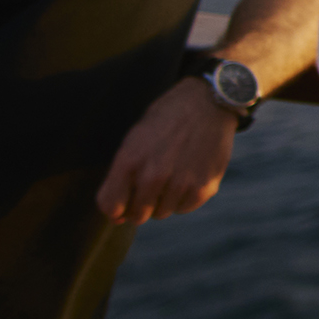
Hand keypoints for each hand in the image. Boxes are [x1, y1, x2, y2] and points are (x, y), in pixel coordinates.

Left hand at [95, 75, 237, 223]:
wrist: (207, 102)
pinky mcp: (203, 187)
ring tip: (171, 174)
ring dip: (163, 200)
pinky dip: (183, 198)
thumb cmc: (165, 121)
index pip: (110, 206)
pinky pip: (184, 208)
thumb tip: (118, 216)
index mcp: (129, 160)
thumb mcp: (134, 140)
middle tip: (150, 186)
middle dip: (139, 207)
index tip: (122, 204)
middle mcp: (153, 175)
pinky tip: (187, 175)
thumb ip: (121, 177)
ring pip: (161, 213)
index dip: (114, 208)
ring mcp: (179, 183)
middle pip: (137, 215)